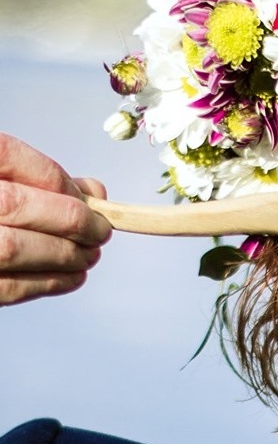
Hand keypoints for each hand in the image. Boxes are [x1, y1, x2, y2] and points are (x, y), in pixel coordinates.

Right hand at [0, 133, 111, 305]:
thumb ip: (37, 177)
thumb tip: (95, 193)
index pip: (8, 156)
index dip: (59, 180)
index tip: (91, 200)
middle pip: (14, 204)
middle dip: (70, 221)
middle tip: (101, 232)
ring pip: (11, 249)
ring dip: (63, 256)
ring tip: (89, 256)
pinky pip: (4, 288)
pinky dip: (44, 283)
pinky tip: (70, 278)